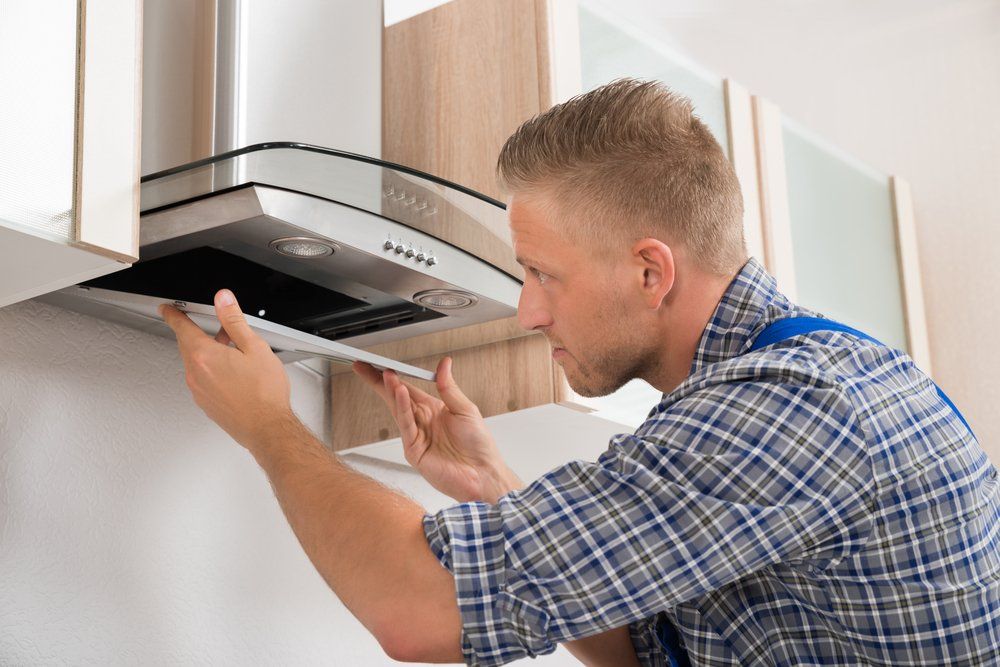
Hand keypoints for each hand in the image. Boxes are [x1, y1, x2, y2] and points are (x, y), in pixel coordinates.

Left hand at [160, 289, 298, 452]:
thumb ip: (234, 320)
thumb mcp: (254, 347)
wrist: (267, 428)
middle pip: (188, 345)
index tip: (167, 310)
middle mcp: (196, 373)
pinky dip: (211, 370)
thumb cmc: (264, 393)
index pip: (182, 328)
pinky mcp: (205, 403)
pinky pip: (202, 379)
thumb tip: (223, 300)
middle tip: (215, 328)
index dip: (173, 315)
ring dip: (208, 352)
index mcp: (205, 355)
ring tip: (232, 351)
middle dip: (198, 333)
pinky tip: (232, 373)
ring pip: (196, 363)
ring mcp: (199, 390)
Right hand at [353, 357, 522, 502]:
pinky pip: (406, 426)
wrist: (484, 474)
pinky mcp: (414, 451)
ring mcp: (416, 437)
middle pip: (396, 397)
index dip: (393, 376)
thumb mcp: (466, 409)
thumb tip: (444, 364)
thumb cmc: (479, 446)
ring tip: (386, 375)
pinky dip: (403, 409)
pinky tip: (401, 394)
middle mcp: (422, 422)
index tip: (379, 364)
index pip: (407, 388)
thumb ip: (449, 387)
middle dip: (379, 382)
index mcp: (433, 410)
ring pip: (399, 410)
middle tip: (364, 366)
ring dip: (392, 391)